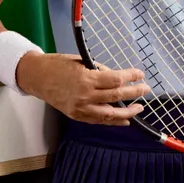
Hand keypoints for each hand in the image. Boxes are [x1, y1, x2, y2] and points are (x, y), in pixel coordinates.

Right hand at [15, 53, 149, 124]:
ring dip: (127, 112)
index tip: (140, 74)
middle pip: (117, 96)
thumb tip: (116, 77)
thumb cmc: (59, 65)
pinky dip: (113, 121)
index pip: (116, 79)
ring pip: (110, 114)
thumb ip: (99, 70)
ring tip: (139, 108)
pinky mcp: (77, 116)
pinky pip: (99, 120)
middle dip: (135, 93)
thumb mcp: (81, 61)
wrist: (37, 77)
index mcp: (87, 79)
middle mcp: (86, 96)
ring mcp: (81, 108)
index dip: (131, 77)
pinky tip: (124, 119)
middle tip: (146, 89)